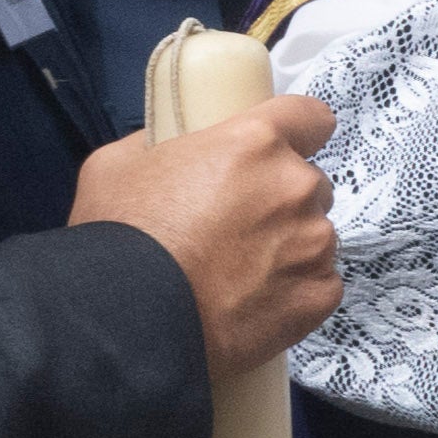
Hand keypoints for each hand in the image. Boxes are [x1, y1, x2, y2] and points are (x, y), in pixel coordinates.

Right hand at [74, 91, 341, 364]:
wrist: (128, 320)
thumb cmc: (120, 237)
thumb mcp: (118, 164)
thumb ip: (159, 143)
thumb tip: (169, 144)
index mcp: (254, 143)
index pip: (310, 116)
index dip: (300, 130)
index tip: (285, 147)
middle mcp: (295, 187)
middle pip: (308, 183)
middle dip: (280, 200)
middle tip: (236, 227)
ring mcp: (314, 243)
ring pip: (315, 236)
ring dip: (289, 248)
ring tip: (238, 274)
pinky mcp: (318, 295)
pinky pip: (319, 284)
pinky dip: (295, 292)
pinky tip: (254, 304)